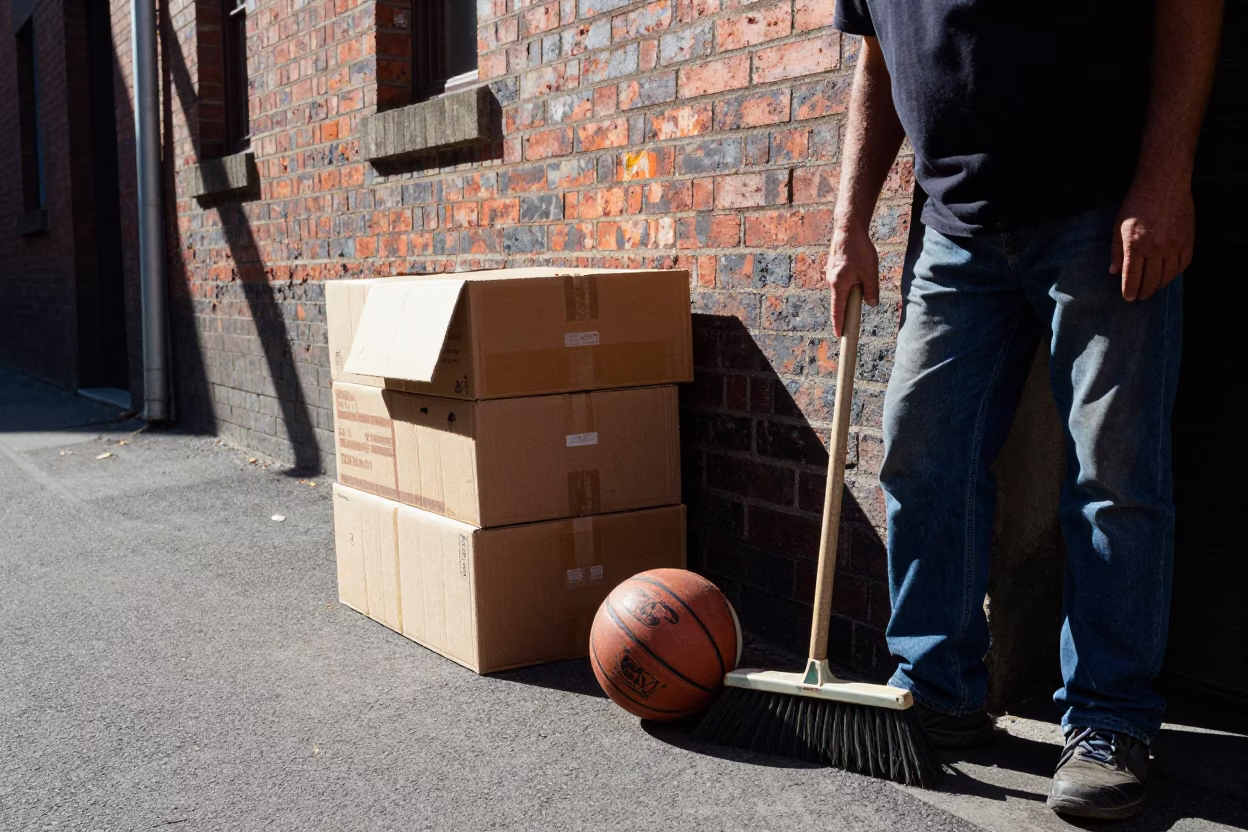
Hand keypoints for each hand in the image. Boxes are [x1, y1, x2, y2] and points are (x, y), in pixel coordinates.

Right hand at [826, 223, 879, 336]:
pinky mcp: (833, 265)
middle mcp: (831, 280)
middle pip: (840, 300)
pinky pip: (841, 279)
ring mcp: (831, 272)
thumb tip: (872, 304)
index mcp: (838, 285)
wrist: (848, 229)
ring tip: (863, 276)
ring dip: (850, 290)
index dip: (839, 324)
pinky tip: (857, 269)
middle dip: (848, 306)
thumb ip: (871, 291)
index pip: (838, 310)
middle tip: (857, 307)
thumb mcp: (870, 272)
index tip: (839, 335)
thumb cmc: (859, 250)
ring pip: (841, 288)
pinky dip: (849, 281)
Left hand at [1111, 178, 1193, 300]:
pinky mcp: (1187, 239)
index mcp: (1135, 245)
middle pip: (1151, 280)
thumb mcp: (1119, 226)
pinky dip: (1175, 273)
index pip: (1132, 277)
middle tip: (1140, 296)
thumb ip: (1116, 250)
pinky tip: (1169, 275)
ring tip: (1153, 288)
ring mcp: (1174, 244)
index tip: (1128, 297)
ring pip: (1168, 275)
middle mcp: (1156, 248)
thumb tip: (1114, 271)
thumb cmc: (1137, 203)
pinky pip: (1183, 263)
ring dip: (1160, 285)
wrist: (1163, 184)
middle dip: (1144, 291)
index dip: (1129, 290)